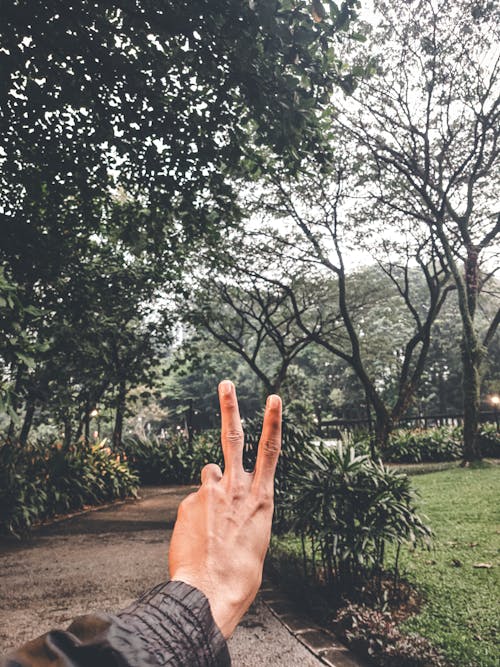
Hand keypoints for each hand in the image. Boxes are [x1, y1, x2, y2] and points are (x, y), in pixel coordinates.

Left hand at [168, 380, 281, 637]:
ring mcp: (210, 493)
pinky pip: (193, 502)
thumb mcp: (256, 539)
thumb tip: (223, 498)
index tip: (274, 398)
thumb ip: (244, 510)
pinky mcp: (189, 503)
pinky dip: (195, 515)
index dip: (274, 422)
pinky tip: (196, 539)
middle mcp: (236, 488)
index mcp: (261, 498)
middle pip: (233, 437)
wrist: (210, 592)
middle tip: (225, 383)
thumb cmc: (240, 573)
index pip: (270, 451)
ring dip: (210, 488)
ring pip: (208, 474)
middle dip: (230, 407)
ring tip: (210, 523)